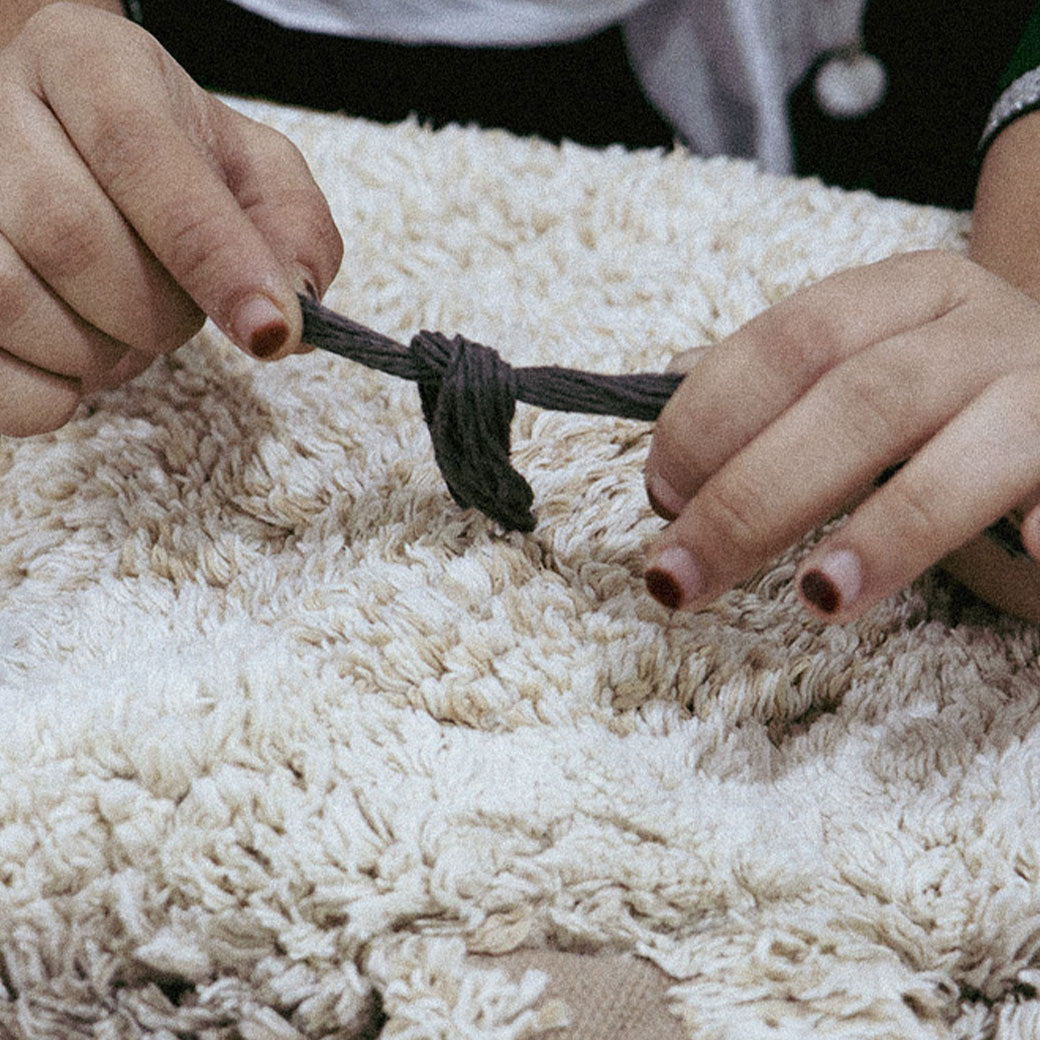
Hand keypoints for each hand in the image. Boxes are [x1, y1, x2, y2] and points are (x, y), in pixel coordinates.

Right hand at [0, 2, 341, 435]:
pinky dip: (45, 396)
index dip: (214, 257)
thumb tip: (290, 317)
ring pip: (9, 300)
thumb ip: (293, 234)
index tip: (272, 331)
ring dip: (97, 352)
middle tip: (179, 315)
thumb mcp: (258, 175)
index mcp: (93, 67)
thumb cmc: (181, 166)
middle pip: (71, 236)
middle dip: (155, 312)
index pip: (142, 155)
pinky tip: (78, 368)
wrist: (82, 148)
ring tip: (123, 331)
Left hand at [644, 249, 1039, 621]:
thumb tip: (671, 436)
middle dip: (752, 497)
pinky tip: (1034, 549)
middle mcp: (977, 329)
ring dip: (884, 530)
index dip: (710, 417)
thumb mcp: (867, 377)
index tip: (662, 497)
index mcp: (903, 295)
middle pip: (855, 401)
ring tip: (816, 598)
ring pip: (962, 450)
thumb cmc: (950, 408)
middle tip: (680, 578)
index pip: (789, 341)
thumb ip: (780, 397)